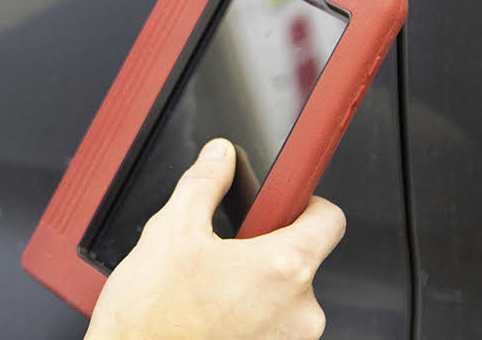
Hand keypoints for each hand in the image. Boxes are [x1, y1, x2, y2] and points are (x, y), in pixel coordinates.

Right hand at [85, 138, 344, 339]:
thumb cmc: (151, 319)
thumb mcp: (170, 232)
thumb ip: (204, 184)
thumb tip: (218, 159)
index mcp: (284, 268)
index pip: (329, 219)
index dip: (305, 204)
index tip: (285, 205)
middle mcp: (300, 312)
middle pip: (301, 263)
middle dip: (265, 254)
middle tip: (223, 257)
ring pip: (284, 302)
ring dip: (255, 293)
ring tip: (210, 295)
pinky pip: (272, 332)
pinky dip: (249, 324)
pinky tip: (212, 321)